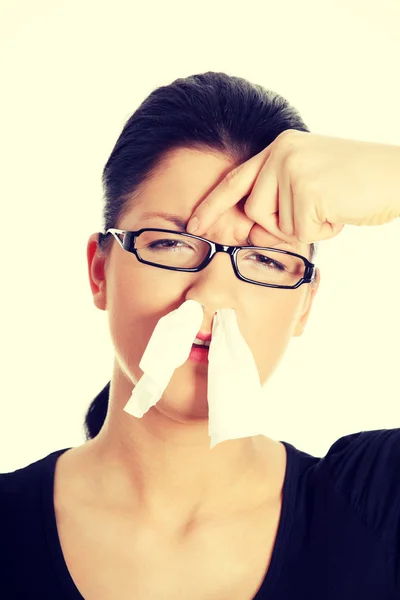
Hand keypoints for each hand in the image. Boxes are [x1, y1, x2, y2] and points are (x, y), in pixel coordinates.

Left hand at [186, 130, 399, 246]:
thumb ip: (277, 207)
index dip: (213, 204)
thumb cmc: (357, 185)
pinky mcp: (308, 187)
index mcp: (280, 147)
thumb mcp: (310, 190)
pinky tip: (342, 211)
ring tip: (333, 206)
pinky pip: (301, 231)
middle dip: (282, 224)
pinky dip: (324, 230)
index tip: (194, 224)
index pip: (235, 179)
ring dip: (306, 227)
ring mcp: (293, 167)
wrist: (398, 174)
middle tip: (318, 211)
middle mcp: (281, 152)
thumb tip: (251, 236)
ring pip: (276, 224)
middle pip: (255, 211)